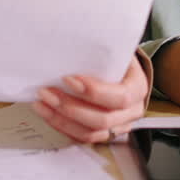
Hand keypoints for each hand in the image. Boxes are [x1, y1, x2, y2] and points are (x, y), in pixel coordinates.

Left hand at [32, 54, 148, 143]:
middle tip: (46, 93)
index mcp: (137, 88)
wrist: (124, 72)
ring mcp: (119, 126)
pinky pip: (82, 138)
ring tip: (41, 104)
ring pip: (90, 133)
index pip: (119, 97)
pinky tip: (47, 114)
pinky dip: (62, 127)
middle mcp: (132, 111)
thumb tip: (70, 41)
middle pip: (102, 119)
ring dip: (61, 120)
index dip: (93, 92)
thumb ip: (100, 51)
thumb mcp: (116, 50)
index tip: (67, 79)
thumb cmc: (117, 59)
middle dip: (70, 107)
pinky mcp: (104, 134)